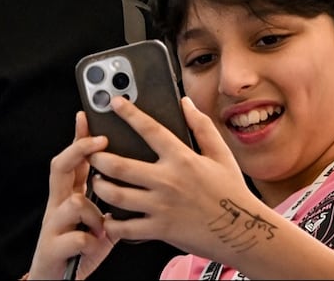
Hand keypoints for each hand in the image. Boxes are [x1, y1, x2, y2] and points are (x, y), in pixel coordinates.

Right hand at [28, 112, 114, 279]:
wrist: (57, 279)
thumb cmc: (85, 243)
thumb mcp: (100, 215)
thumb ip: (114, 194)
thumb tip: (140, 171)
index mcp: (72, 193)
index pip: (75, 158)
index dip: (80, 136)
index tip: (87, 115)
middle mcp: (59, 205)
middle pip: (61, 167)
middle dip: (78, 150)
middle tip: (100, 143)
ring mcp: (54, 226)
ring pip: (72, 202)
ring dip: (92, 211)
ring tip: (102, 223)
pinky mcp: (54, 249)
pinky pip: (76, 236)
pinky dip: (90, 240)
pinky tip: (98, 243)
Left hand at [88, 97, 250, 259]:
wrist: (241, 231)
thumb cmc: (231, 192)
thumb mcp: (221, 154)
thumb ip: (202, 126)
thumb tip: (186, 103)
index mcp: (182, 159)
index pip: (150, 130)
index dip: (130, 113)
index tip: (115, 103)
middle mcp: (168, 181)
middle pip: (120, 165)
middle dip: (99, 157)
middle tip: (92, 153)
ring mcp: (161, 206)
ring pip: (116, 194)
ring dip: (99, 186)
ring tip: (97, 181)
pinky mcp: (158, 229)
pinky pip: (125, 227)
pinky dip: (111, 222)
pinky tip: (109, 216)